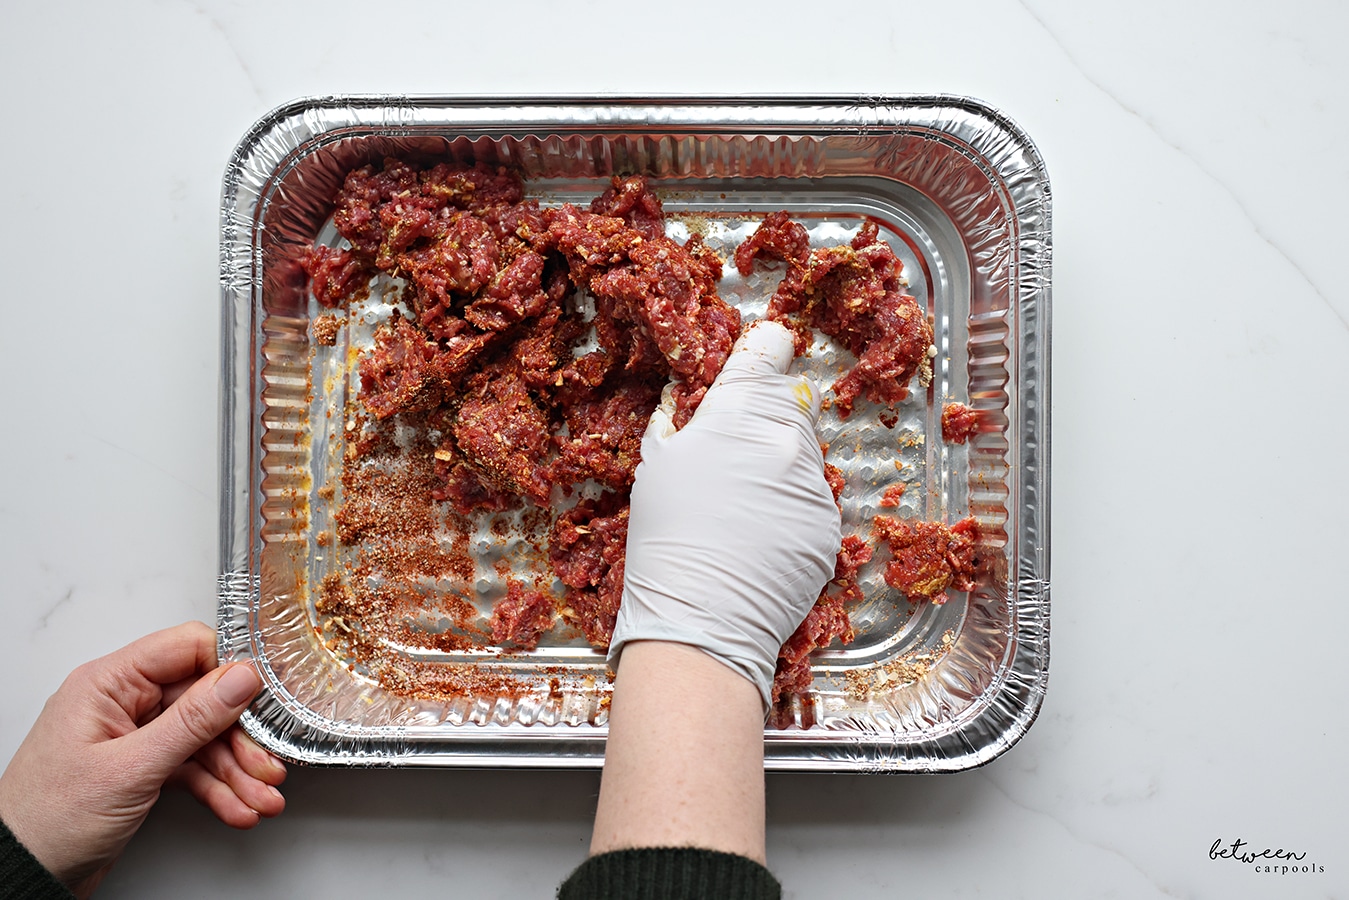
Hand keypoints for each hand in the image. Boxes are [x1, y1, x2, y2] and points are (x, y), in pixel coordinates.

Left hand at [0, 621, 286, 896]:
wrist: (22, 876)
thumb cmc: (49, 820)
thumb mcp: (131, 768)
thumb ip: (192, 720)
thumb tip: (241, 676)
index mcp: (108, 683)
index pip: (187, 648)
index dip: (231, 668)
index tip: (267, 694)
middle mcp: (123, 703)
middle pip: (204, 700)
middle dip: (242, 737)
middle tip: (268, 763)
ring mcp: (134, 737)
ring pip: (204, 739)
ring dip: (237, 771)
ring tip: (262, 797)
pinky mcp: (142, 769)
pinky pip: (192, 767)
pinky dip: (218, 789)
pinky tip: (237, 807)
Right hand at [611, 318, 842, 707]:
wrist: (701, 618)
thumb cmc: (665, 538)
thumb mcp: (656, 465)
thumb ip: (681, 418)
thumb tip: (690, 395)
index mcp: (739, 410)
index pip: (770, 347)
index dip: (764, 351)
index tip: (762, 357)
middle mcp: (787, 437)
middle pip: (793, 402)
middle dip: (768, 418)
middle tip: (735, 456)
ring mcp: (814, 482)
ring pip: (806, 452)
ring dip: (782, 465)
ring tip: (743, 507)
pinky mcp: (830, 524)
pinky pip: (814, 500)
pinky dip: (792, 509)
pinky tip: (762, 535)